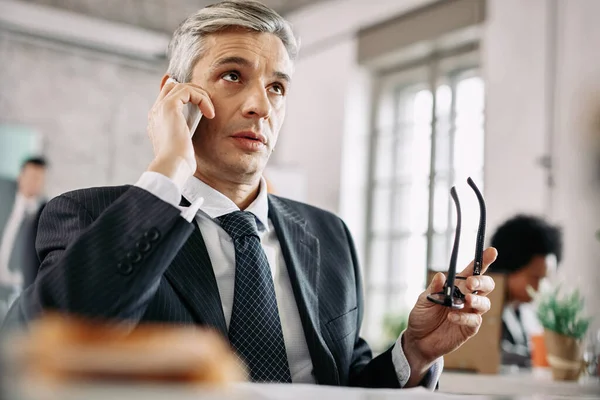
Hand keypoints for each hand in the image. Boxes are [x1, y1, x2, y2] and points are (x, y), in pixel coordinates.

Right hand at [146, 79, 214, 188]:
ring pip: (180, 86)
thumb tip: (192, 134)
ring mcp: (160, 108)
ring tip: (210, 111)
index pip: (168, 98)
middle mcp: (155, 112)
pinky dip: (202, 99)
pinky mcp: (169, 106)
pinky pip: (188, 90)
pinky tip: (210, 114)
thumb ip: (185, 136)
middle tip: (207, 107)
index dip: (186, 98)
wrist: (173, 167)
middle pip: (172, 87)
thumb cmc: (179, 163)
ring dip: (200, 95)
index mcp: (156, 121)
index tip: (202, 110)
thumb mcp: (183, 147)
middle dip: (193, 92)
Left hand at [402, 247, 497, 385]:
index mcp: (456, 287)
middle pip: (486, 285)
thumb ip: (433, 289)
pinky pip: (474, 320)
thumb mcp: (423, 300)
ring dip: (477, 299)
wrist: (418, 340)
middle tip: (471, 283)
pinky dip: (464, 317)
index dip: (483, 261)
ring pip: (485, 303)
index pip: (472, 271)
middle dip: (482, 281)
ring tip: (466, 300)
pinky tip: (452, 316)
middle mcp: (466, 298)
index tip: (491, 251)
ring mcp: (469, 313)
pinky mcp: (469, 328)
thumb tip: (442, 276)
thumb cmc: (422, 317)